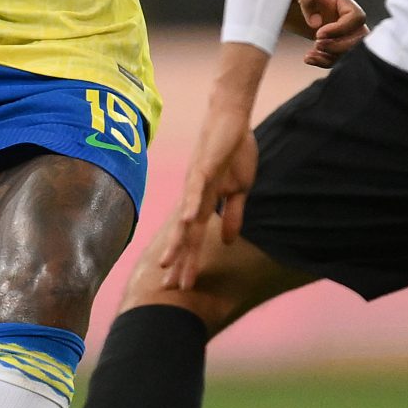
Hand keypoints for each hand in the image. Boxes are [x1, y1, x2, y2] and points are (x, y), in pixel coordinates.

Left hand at [157, 45, 268, 290]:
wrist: (233, 119)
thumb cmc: (234, 152)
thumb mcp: (240, 190)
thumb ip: (234, 215)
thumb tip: (228, 241)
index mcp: (205, 203)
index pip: (195, 239)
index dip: (188, 261)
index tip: (180, 286)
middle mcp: (195, 197)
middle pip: (185, 235)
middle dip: (178, 262)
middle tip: (169, 288)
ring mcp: (197, 183)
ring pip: (185, 218)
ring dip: (177, 242)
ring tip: (167, 264)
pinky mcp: (204, 167)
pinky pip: (196, 189)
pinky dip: (191, 205)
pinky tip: (187, 222)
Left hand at [288, 0, 366, 67]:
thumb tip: (317, 23)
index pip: (356, 16)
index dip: (342, 28)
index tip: (319, 34)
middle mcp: (338, 12)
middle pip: (358, 35)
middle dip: (340, 46)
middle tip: (317, 45)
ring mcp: (332, 26)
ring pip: (348, 48)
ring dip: (332, 56)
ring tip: (311, 55)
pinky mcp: (323, 38)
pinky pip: (333, 54)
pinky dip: (323, 61)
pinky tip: (308, 58)